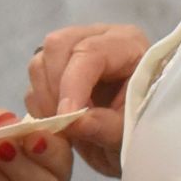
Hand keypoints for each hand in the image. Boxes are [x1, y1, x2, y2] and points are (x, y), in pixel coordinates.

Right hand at [24, 23, 149, 177]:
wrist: (141, 142)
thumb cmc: (144, 131)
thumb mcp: (132, 133)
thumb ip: (106, 126)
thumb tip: (73, 121)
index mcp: (127, 44)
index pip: (90, 53)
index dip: (73, 85)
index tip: (66, 119)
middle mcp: (99, 38)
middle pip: (57, 46)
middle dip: (55, 87)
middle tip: (66, 123)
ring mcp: (75, 50)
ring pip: (40, 61)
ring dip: (45, 97)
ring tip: (66, 125)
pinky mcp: (58, 69)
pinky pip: (35, 81)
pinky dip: (40, 105)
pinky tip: (60, 123)